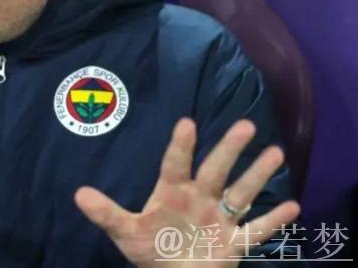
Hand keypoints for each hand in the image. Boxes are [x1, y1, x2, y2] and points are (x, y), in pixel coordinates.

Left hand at [75, 118, 299, 267]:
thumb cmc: (151, 249)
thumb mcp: (125, 233)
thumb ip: (106, 214)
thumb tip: (78, 194)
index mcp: (172, 192)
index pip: (176, 164)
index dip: (180, 146)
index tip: (186, 123)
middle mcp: (200, 198)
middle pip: (216, 170)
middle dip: (229, 149)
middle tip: (246, 124)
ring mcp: (220, 220)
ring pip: (241, 193)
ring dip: (257, 175)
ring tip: (275, 153)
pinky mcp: (234, 244)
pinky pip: (256, 231)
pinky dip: (273, 221)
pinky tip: (293, 207)